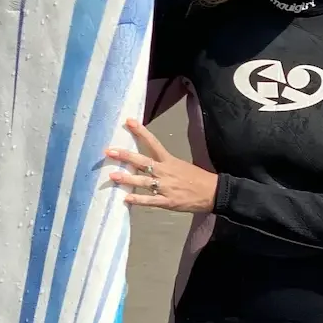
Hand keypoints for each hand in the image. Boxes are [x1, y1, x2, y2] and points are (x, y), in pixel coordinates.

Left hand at [104, 117, 218, 212]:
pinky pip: (150, 200)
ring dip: (127, 178)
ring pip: (142, 181)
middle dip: (125, 155)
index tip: (128, 121)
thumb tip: (148, 163)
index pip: (153, 142)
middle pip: (142, 161)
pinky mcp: (167, 201)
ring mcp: (165, 187)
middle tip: (109, 151)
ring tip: (112, 176)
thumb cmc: (197, 178)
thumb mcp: (182, 165)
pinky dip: (138, 199)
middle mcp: (165, 171)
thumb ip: (165, 165)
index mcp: (169, 160)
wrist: (212, 192)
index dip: (140, 131)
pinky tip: (126, 198)